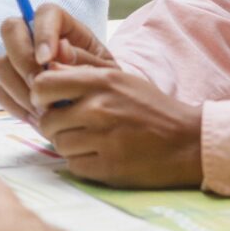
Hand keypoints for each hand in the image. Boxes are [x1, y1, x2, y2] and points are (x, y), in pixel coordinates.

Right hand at [0, 4, 112, 122]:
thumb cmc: (105, 87)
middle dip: (22, 60)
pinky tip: (38, 117)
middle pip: (10, 29)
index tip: (46, 60)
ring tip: (45, 110)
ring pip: (1, 63)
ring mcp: (18, 59)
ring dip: (20, 88)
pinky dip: (16, 105)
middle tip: (40, 86)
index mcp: (63, 26)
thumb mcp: (105, 74)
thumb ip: (85, 60)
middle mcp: (34, 37)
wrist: (97, 112)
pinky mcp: (10, 83)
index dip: (41, 33)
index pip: (45, 13)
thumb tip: (61, 50)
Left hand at [30, 65, 203, 186]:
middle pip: (47, 120)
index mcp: (101, 83)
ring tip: (90, 140)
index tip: (50, 102)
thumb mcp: (121, 79)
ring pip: (59, 144)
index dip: (40, 95)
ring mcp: (104, 140)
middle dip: (55, 125)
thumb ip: (83, 70)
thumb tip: (49, 62)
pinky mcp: (108, 168)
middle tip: (72, 126)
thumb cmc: (151, 108)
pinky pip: (73, 166)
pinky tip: (99, 155)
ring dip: (69, 145)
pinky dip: (81, 162)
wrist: (188, 142)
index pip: (44, 85)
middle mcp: (99, 109)